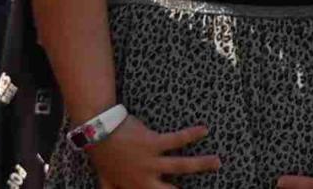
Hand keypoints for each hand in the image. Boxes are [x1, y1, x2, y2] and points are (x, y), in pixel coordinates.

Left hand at [84, 114, 219, 188]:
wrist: (96, 130)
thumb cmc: (102, 154)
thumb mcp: (105, 178)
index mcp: (137, 186)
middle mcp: (147, 176)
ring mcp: (152, 160)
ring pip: (182, 165)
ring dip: (202, 164)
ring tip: (217, 161)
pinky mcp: (153, 142)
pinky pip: (177, 139)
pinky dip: (191, 134)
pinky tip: (204, 130)